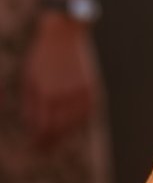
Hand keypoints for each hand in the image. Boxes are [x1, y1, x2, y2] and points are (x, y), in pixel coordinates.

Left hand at [22, 15, 99, 144]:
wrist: (65, 31)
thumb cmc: (42, 56)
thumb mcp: (29, 79)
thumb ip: (31, 106)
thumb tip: (34, 130)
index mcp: (45, 94)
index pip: (43, 129)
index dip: (38, 142)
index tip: (35, 148)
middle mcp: (64, 94)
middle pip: (59, 130)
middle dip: (50, 143)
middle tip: (44, 150)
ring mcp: (81, 90)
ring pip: (74, 124)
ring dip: (65, 134)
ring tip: (57, 139)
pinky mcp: (92, 85)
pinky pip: (87, 112)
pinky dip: (79, 121)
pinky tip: (72, 124)